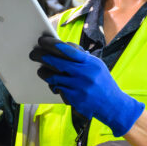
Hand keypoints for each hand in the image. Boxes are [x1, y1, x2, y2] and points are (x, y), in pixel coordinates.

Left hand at [29, 35, 143, 136]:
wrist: (113, 105)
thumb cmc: (103, 82)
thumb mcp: (97, 65)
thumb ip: (82, 57)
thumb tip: (64, 47)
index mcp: (90, 63)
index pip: (67, 50)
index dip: (52, 44)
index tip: (42, 40)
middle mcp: (84, 74)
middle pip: (57, 62)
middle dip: (42, 57)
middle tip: (33, 54)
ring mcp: (79, 88)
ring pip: (54, 77)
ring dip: (44, 73)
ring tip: (40, 71)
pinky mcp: (75, 99)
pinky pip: (58, 90)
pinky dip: (54, 86)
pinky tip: (53, 84)